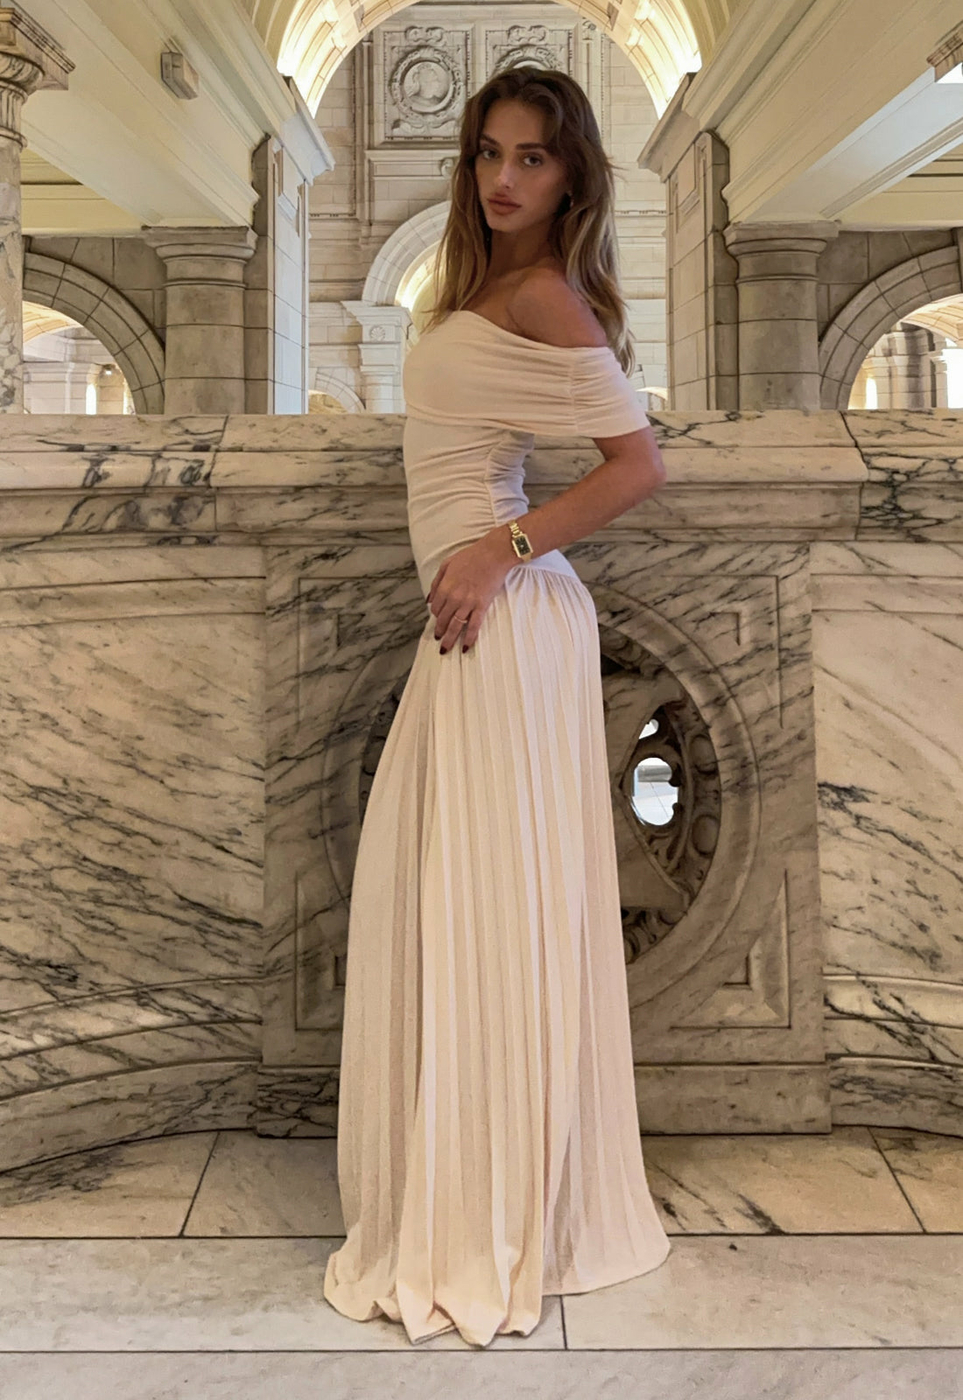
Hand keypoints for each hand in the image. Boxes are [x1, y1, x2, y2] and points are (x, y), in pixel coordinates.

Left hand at [427, 528, 514, 652]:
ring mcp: (468, 603)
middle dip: (440, 631)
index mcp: (444, 587)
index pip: (436, 608)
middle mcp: (454, 598)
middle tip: (438, 640)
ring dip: (450, 639)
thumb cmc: (471, 556)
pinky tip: (465, 647)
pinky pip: (474, 626)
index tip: (439, 618)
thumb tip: (429, 600)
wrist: (493, 555)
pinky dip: (469, 638)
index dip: (436, 615)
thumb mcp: (446, 564)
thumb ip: (436, 583)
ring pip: (456, 626)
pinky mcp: (482, 606)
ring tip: (445, 649)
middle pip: (443, 620)